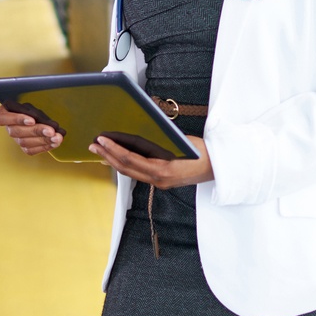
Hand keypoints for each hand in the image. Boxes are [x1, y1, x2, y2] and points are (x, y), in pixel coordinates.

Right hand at [0, 105, 63, 155]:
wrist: (34, 117)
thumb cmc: (31, 110)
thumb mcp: (32, 107)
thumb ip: (37, 114)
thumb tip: (50, 125)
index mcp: (4, 113)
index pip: (2, 118)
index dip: (17, 119)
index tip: (32, 120)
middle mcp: (8, 128)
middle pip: (17, 132)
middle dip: (36, 131)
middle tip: (51, 131)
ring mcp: (15, 139)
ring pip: (24, 142)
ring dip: (43, 140)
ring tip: (56, 138)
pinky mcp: (24, 147)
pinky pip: (31, 150)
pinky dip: (44, 147)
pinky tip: (54, 143)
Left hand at [88, 135, 213, 188]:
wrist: (221, 167)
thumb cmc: (205, 152)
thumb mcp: (181, 141)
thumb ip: (160, 140)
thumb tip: (139, 132)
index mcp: (163, 170)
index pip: (131, 160)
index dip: (114, 150)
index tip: (102, 140)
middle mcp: (159, 180)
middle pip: (126, 169)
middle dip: (108, 155)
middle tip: (94, 144)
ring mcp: (160, 183)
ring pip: (131, 173)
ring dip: (114, 161)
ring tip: (101, 150)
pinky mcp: (162, 182)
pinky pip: (139, 174)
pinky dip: (126, 165)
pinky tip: (118, 158)